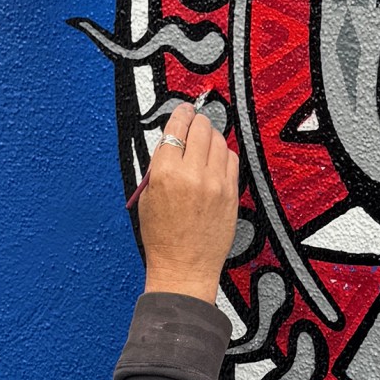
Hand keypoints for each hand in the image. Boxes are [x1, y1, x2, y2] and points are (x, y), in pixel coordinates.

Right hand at [134, 103, 240, 304]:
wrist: (184, 268)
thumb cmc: (162, 237)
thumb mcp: (148, 197)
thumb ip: (159, 166)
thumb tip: (173, 141)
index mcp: (166, 173)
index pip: (176, 127)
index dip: (180, 114)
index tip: (183, 111)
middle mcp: (193, 174)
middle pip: (201, 128)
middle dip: (196, 121)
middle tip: (194, 121)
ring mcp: (216, 184)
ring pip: (219, 141)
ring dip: (210, 136)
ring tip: (204, 141)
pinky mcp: (231, 193)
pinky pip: (231, 159)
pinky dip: (223, 154)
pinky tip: (216, 159)